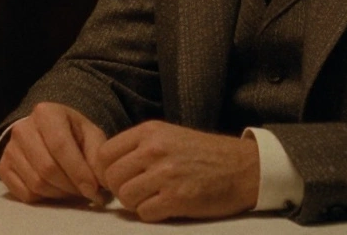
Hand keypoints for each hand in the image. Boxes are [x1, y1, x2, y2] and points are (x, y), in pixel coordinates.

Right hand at [0, 102, 108, 203]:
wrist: (45, 132)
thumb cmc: (72, 133)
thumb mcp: (90, 135)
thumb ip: (98, 157)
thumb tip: (102, 183)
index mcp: (46, 113)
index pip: (60, 146)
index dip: (78, 172)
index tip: (94, 190)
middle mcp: (22, 128)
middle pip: (47, 168)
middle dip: (70, 186)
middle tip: (85, 191)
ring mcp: (9, 149)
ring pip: (36, 183)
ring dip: (59, 194)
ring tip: (71, 188)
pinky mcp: (3, 167)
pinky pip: (24, 194)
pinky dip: (44, 198)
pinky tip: (54, 189)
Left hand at [92, 120, 259, 221]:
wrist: (242, 167)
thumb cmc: (203, 154)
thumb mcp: (168, 136)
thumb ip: (138, 147)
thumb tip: (107, 168)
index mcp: (149, 132)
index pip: (104, 154)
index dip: (105, 171)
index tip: (118, 179)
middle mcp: (154, 150)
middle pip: (112, 178)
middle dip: (120, 190)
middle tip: (137, 192)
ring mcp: (166, 174)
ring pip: (125, 197)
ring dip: (135, 203)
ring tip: (152, 198)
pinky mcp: (177, 198)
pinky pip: (145, 213)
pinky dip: (151, 214)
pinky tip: (165, 206)